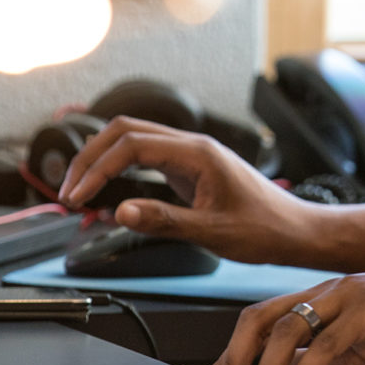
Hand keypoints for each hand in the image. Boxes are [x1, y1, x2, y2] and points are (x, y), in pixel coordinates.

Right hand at [57, 116, 304, 263]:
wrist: (295, 232)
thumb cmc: (264, 230)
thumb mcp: (211, 231)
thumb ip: (164, 220)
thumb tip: (120, 211)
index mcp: (198, 153)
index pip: (131, 145)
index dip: (97, 168)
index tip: (77, 197)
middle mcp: (193, 147)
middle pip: (126, 132)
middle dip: (90, 157)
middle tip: (68, 191)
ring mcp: (192, 156)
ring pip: (135, 142)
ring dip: (104, 161)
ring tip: (81, 192)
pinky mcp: (193, 170)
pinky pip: (148, 160)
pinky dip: (122, 172)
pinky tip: (111, 196)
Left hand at [189, 264, 364, 364]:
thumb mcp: (362, 341)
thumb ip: (327, 356)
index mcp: (322, 297)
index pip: (261, 321)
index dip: (231, 353)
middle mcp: (326, 292)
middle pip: (259, 321)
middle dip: (230, 361)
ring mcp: (345, 299)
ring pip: (285, 331)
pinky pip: (324, 347)